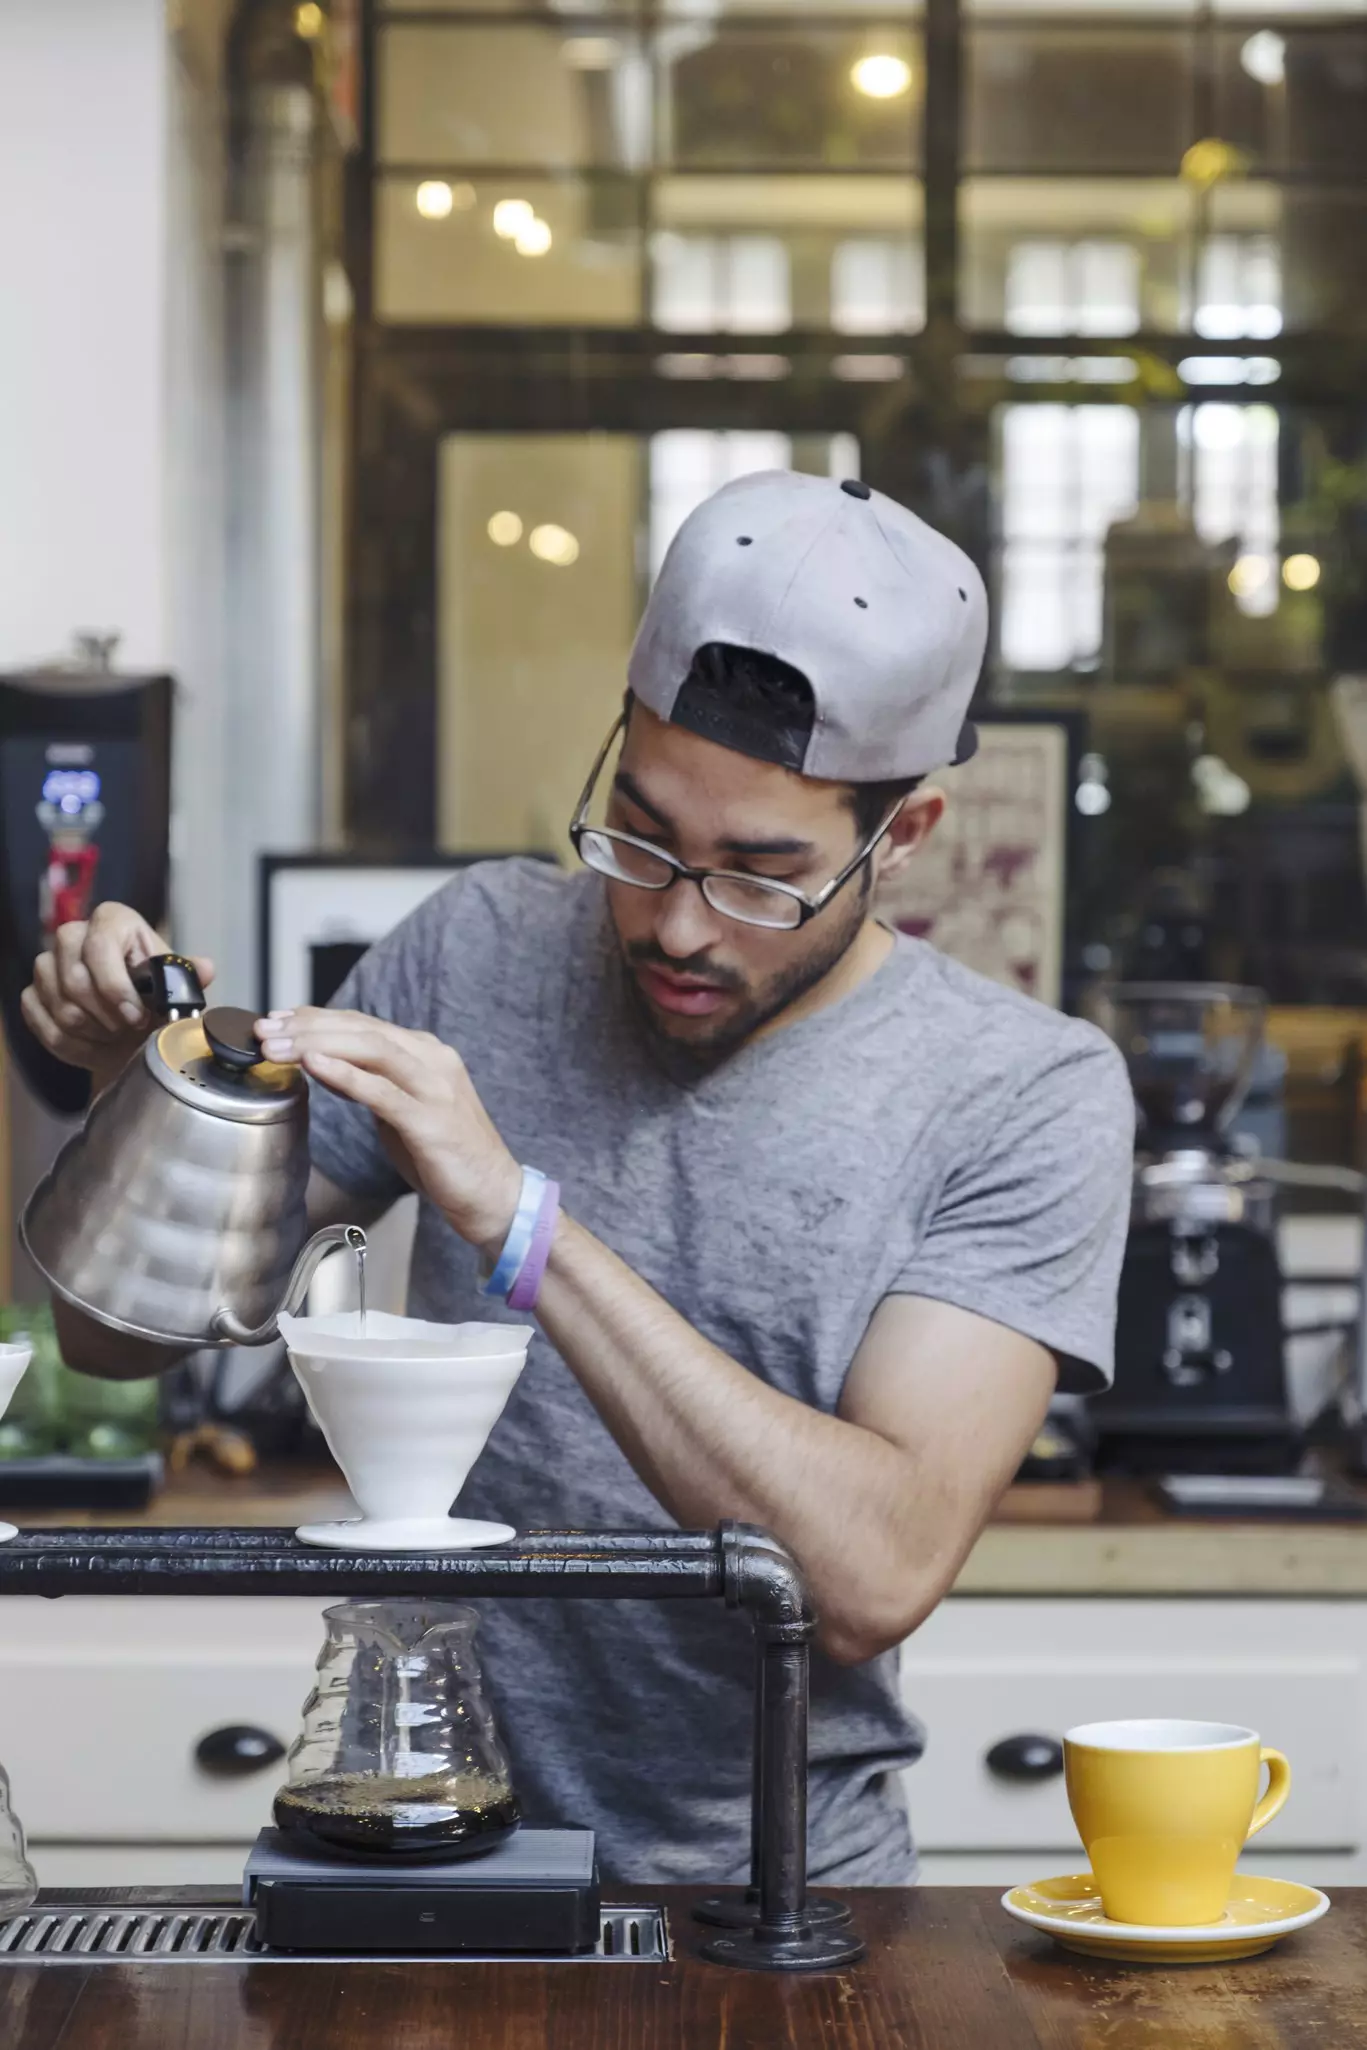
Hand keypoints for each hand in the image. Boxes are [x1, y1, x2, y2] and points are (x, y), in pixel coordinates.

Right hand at [22, 903, 214, 1092]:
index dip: (115, 986)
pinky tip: (94, 1045)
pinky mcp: (32, 993)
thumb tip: (205, 969)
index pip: (99, 947)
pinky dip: (71, 1044)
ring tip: (115, 1036)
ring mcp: (47, 964)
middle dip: (104, 1015)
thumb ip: (186, 977)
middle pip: (73, 977)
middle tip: (127, 1029)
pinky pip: (41, 1022)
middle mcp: (73, 935)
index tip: (136, 1016)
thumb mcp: (175, 986)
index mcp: (113, 921)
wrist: (131, 1029)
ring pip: (58, 1003)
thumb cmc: (153, 999)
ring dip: (91, 1031)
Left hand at [256, 1008, 522, 1255]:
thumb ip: (368, 1084)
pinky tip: (314, 1065)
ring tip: (277, 1046)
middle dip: (307, 1026)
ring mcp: (434, 1087)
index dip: (316, 1018)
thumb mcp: (400, 1111)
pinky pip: (382, 1091)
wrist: (493, 1194)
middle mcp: (433, 1060)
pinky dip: (345, 1074)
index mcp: (426, 1053)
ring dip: (318, 1044)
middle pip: (363, 1029)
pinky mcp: (430, 1120)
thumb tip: (320, 1062)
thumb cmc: (445, 1155)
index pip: (363, 1024)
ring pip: (372, 1050)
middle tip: (264, 1030)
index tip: (276, 1019)